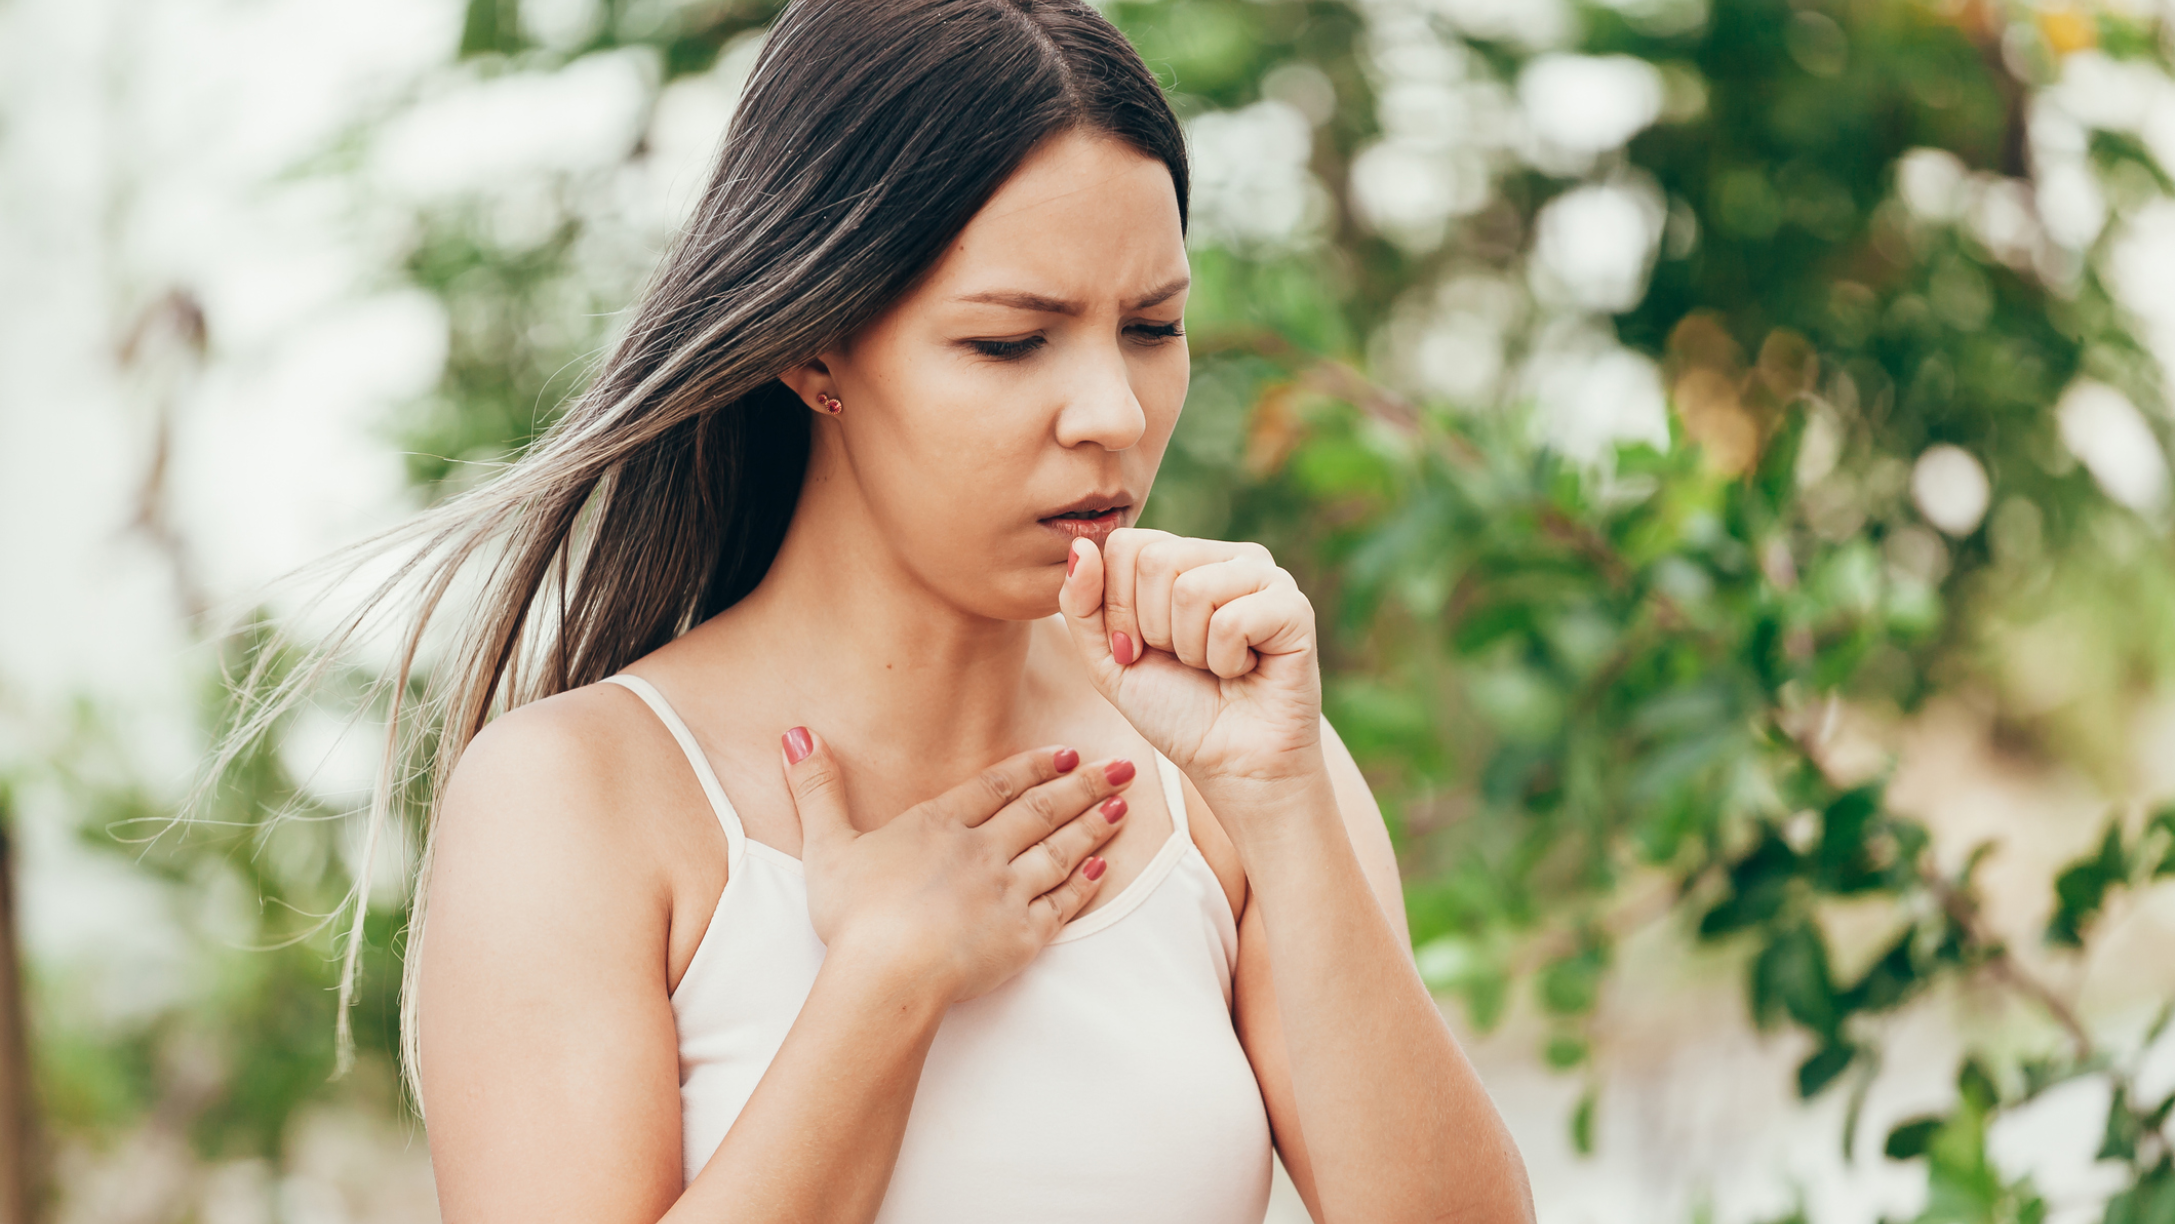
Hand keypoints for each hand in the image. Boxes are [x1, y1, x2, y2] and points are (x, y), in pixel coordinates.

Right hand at [778, 731, 1136, 1002]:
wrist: (888, 973)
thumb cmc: (854, 915)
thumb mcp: (827, 844)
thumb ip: (817, 789)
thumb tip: (797, 735)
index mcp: (940, 825)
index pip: (997, 786)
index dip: (1033, 767)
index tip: (1065, 753)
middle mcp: (983, 851)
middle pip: (1041, 811)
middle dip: (1083, 786)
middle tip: (1121, 767)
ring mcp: (1008, 893)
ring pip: (1060, 851)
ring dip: (1094, 826)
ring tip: (1122, 807)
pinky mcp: (1023, 937)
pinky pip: (1063, 904)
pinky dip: (1086, 884)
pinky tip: (1105, 868)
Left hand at [1058, 529, 1324, 793]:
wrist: (1231, 765)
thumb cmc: (1174, 710)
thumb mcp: (1106, 659)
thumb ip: (1081, 603)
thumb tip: (1082, 544)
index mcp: (1185, 557)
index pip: (1126, 544)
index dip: (1118, 608)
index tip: (1140, 649)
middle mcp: (1227, 556)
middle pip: (1155, 560)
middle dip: (1153, 629)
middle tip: (1184, 661)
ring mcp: (1266, 577)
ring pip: (1191, 589)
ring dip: (1190, 649)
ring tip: (1215, 666)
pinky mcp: (1295, 607)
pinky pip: (1232, 621)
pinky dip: (1226, 661)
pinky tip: (1245, 670)